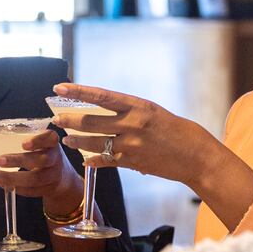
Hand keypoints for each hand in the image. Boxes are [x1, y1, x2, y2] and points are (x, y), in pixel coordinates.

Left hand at [0, 127, 82, 213]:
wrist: (63, 178)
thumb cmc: (44, 155)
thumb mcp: (41, 145)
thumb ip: (27, 144)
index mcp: (52, 143)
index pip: (49, 138)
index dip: (37, 141)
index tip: (23, 144)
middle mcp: (55, 158)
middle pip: (40, 160)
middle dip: (18, 161)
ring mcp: (54, 175)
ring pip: (35, 179)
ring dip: (12, 178)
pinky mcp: (49, 189)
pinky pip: (32, 190)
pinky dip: (16, 188)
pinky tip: (4, 185)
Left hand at [49, 82, 224, 185]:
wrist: (195, 155)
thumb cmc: (174, 130)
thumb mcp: (152, 112)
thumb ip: (128, 112)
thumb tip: (104, 109)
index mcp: (137, 106)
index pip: (101, 96)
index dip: (78, 91)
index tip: (59, 88)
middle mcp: (132, 124)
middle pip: (91, 121)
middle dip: (70, 120)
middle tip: (57, 118)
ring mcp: (131, 145)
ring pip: (94, 143)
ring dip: (76, 141)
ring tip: (67, 139)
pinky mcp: (132, 163)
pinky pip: (105, 161)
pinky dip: (93, 160)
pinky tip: (85, 160)